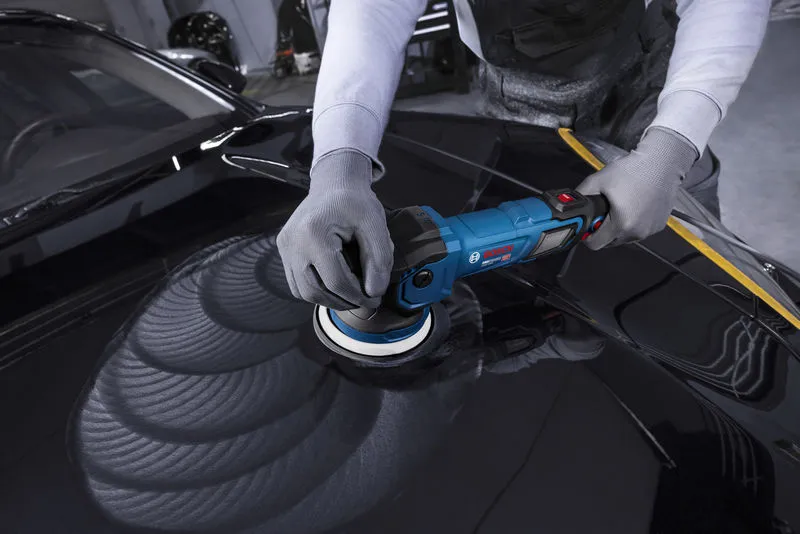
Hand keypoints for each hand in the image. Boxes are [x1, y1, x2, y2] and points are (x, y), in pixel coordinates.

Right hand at [277, 150, 393, 309]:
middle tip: (363, 300)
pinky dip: (315, 289)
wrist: (335, 181)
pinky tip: (334, 285)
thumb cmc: (355, 201)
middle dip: (342, 302)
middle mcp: (293, 242)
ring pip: (302, 291)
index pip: (335, 281)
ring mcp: (285, 245)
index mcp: (314, 233)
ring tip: (349, 295)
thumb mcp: (375, 226)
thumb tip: (374, 292)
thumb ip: (379, 260)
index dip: (358, 296)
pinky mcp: (283, 247)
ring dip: (327, 299)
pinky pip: (295, 281)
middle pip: (314, 291)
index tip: (375, 299)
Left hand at [576, 127, 698, 249]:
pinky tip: (634, 206)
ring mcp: (649, 230)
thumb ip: (581, 195)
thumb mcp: (598, 180)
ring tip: (620, 207)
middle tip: (603, 212)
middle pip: (610, 242)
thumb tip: (571, 204)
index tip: (588, 225)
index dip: (587, 235)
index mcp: (621, 225)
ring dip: (618, 228)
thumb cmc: (633, 170)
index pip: (595, 244)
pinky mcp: (658, 226)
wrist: (662, 162)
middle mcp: (637, 232)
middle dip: (603, 230)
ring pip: (625, 238)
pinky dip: (634, 223)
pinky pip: (639, 231)